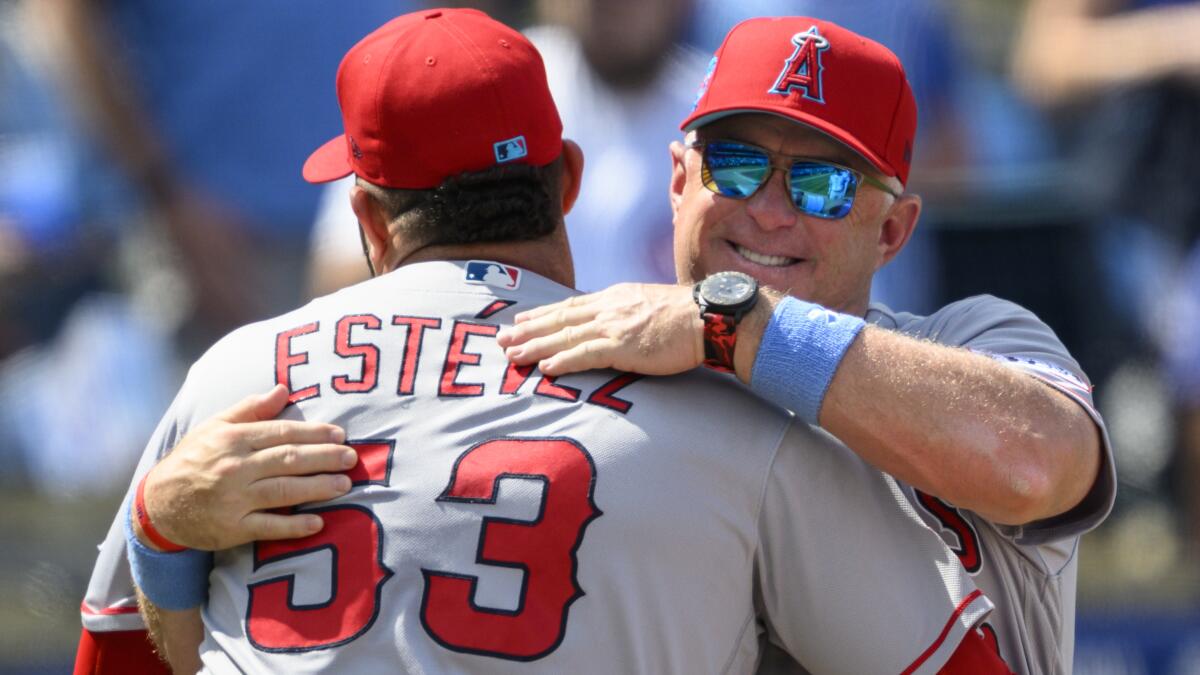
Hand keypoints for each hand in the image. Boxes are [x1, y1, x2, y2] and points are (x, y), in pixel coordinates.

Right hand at [138, 385, 356, 550]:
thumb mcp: (214, 427)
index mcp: (232, 440)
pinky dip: (294, 526)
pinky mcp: (233, 528)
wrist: (158, 505)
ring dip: (317, 487)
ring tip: (344, 485)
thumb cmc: (193, 460)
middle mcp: (235, 468)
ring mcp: (234, 500)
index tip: (340, 435)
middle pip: (288, 460)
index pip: (281, 433)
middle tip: (351, 458)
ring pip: (283, 491)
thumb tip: (283, 389)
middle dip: (323, 458)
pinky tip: (317, 523)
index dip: (314, 433)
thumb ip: (250, 409)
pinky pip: (268, 527)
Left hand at [496, 283, 704, 376]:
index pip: (570, 306)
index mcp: (614, 297)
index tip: (520, 321)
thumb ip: (627, 312)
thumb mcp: (649, 304)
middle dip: (528, 330)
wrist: (707, 317)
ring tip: (512, 355)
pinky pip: (586, 355)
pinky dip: (563, 361)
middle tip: (501, 339)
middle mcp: (608, 308)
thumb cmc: (686, 316)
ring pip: (565, 336)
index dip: (542, 314)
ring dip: (536, 346)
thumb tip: (616, 324)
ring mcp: (614, 326)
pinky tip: (545, 368)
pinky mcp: (624, 346)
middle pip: (559, 319)